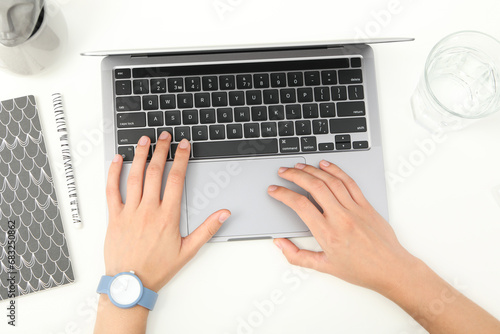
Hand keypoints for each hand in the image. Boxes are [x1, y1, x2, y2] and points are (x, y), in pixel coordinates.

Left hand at [104, 132, 230, 291]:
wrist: (131, 284)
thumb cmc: (158, 269)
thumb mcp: (188, 251)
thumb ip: (207, 229)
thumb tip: (223, 214)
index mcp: (167, 216)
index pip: (176, 179)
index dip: (181, 159)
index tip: (184, 146)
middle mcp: (148, 210)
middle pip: (155, 172)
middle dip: (162, 150)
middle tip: (165, 136)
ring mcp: (129, 212)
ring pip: (135, 177)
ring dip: (140, 156)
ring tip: (144, 141)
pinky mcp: (114, 217)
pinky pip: (112, 191)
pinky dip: (113, 173)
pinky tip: (117, 160)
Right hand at [268, 160, 416, 293]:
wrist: (392, 269)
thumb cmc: (361, 270)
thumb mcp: (324, 267)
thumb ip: (297, 256)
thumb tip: (280, 244)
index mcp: (328, 233)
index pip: (300, 205)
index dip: (283, 194)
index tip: (274, 190)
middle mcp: (340, 218)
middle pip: (314, 187)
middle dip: (295, 175)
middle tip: (284, 172)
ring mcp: (355, 209)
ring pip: (330, 181)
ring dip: (312, 170)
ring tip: (299, 166)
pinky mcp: (366, 205)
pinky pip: (349, 182)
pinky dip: (335, 171)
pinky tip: (325, 166)